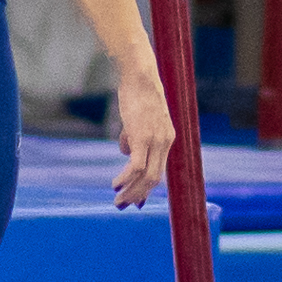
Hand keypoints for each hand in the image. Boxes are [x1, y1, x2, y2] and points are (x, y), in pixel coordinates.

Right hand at [110, 55, 174, 207]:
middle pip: (154, 178)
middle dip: (138, 195)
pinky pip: (136, 167)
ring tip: (117, 200)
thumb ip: (133, 137)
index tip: (136, 201)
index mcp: (167, 139)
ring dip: (131, 192)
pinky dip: (125, 179)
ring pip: (146, 177)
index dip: (146, 188)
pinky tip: (115, 185)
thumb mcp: (138, 119)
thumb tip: (125, 152)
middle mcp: (165, 142)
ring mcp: (156, 140)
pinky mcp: (143, 137)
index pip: (159, 170)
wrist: (140, 76)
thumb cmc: (136, 95)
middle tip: (122, 206)